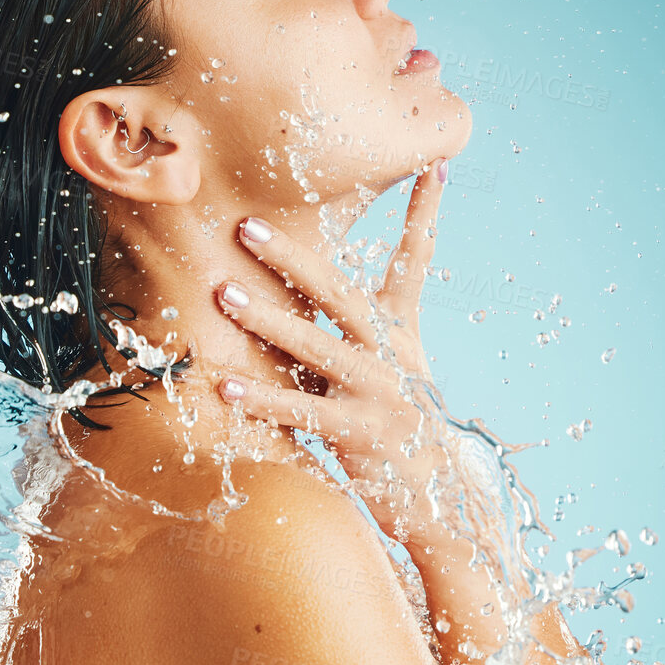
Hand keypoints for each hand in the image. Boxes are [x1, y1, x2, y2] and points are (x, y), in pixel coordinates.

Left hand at [212, 157, 458, 550]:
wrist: (442, 500)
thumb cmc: (404, 429)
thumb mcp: (396, 370)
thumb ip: (362, 333)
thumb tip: (323, 298)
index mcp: (399, 332)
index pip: (415, 260)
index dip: (424, 213)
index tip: (435, 163)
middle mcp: (390, 353)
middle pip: (338, 293)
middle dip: (290, 257)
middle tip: (245, 225)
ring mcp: (376, 392)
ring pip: (314, 345)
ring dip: (265, 317)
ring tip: (222, 293)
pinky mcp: (358, 433)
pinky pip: (301, 411)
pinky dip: (262, 397)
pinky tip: (224, 385)